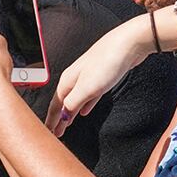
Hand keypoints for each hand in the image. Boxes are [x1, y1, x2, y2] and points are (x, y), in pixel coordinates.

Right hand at [45, 14, 150, 136]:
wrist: (128, 44)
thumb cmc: (107, 61)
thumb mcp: (88, 87)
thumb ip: (73, 102)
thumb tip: (63, 115)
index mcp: (68, 80)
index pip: (55, 105)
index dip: (51, 120)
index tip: (48, 132)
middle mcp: (75, 78)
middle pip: (63, 102)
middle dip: (58, 118)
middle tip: (55, 132)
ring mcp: (88, 78)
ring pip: (74, 100)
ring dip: (69, 113)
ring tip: (66, 124)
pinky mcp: (101, 78)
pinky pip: (88, 96)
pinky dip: (84, 105)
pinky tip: (84, 110)